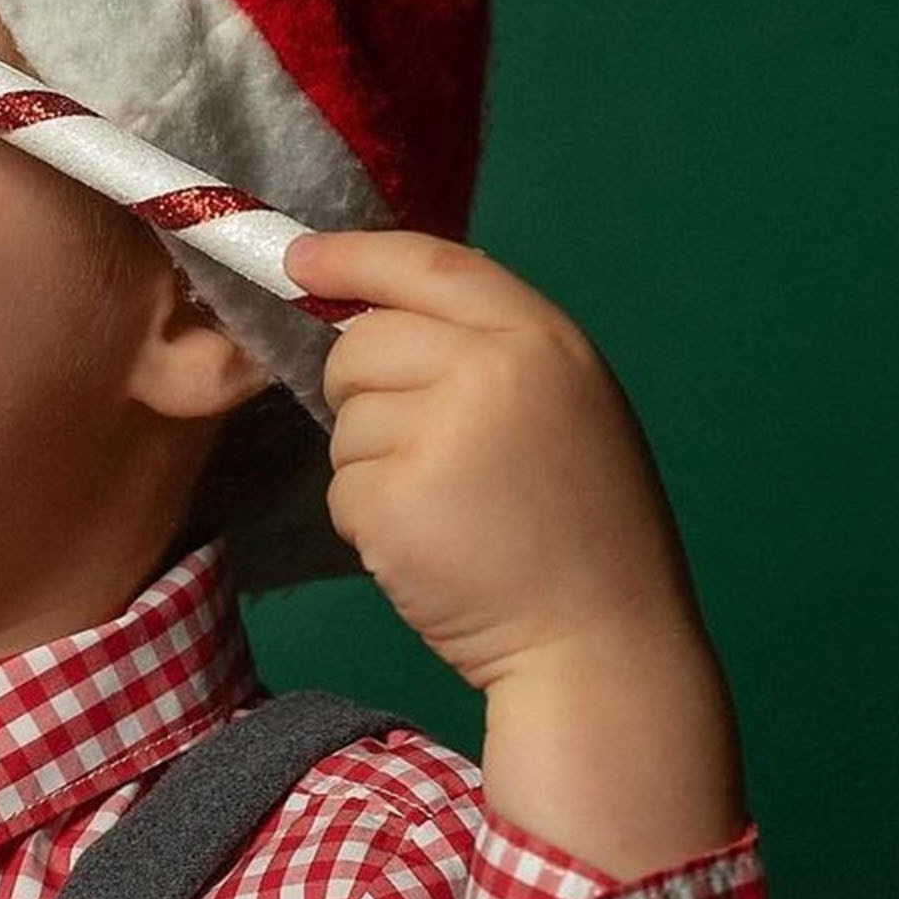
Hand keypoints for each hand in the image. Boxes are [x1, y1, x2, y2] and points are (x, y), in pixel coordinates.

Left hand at [280, 230, 710, 692]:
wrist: (600, 642)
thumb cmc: (583, 529)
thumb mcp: (563, 407)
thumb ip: (487, 354)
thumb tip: (369, 316)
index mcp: (544, 339)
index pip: (428, 266)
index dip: (354, 257)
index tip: (298, 258)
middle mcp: (491, 370)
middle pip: (361, 345)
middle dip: (363, 391)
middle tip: (425, 452)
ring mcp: (438, 434)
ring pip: (344, 423)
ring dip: (373, 466)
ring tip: (450, 510)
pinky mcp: (393, 500)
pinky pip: (340, 489)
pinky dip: (367, 521)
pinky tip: (428, 547)